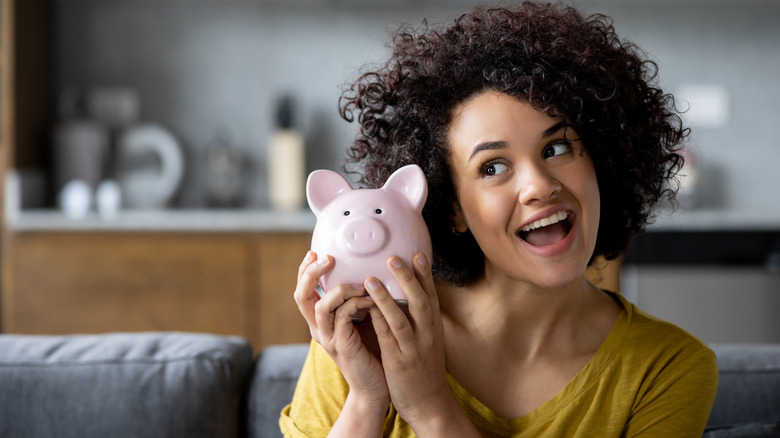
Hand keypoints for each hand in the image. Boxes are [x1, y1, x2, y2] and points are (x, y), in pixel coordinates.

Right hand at [293, 251, 389, 410]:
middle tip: (328, 258)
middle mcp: (318, 328)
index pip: (303, 290)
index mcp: (319, 320)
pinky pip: (342, 318)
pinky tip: (370, 300)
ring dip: (340, 289)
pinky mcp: (341, 347)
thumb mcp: (361, 317)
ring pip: (321, 306)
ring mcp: (328, 338)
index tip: (315, 251)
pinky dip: (355, 304)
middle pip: (301, 296)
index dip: (304, 270)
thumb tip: (366, 267)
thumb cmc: (371, 348)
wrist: (375, 385)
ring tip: (359, 283)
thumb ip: (356, 297)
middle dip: (311, 273)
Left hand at [363, 253, 454, 429]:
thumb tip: (412, 297)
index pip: (431, 296)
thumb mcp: (429, 342)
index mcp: (434, 328)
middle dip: (407, 278)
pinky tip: (366, 308)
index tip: (418, 253)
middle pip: (420, 301)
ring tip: (371, 279)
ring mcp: (414, 348)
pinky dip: (378, 321)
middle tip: (394, 257)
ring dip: (386, 297)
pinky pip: (388, 338)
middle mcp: (427, 334)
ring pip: (401, 318)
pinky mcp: (399, 361)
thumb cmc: (424, 370)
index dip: (425, 275)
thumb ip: (421, 320)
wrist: (429, 404)